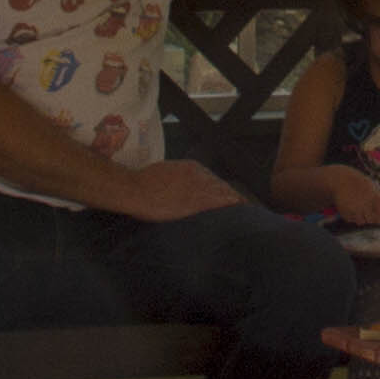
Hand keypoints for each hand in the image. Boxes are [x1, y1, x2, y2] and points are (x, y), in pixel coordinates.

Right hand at [108, 157, 245, 222]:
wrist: (136, 189)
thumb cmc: (143, 183)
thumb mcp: (164, 173)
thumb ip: (177, 179)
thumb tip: (180, 188)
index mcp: (192, 167)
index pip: (213, 180)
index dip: (220, 191)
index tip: (225, 198)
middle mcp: (201, 174)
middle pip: (222, 186)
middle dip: (230, 196)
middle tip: (239, 207)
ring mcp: (201, 187)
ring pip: (225, 193)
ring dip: (234, 202)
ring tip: (243, 211)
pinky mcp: (199, 200)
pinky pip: (222, 202)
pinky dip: (232, 206)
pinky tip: (241, 211)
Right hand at [312, 165, 379, 227]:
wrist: (340, 180)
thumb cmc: (358, 184)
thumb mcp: (370, 188)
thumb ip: (378, 201)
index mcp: (374, 196)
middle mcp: (365, 204)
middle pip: (375, 220)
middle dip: (374, 218)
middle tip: (368, 211)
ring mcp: (355, 210)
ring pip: (363, 222)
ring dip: (362, 217)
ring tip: (357, 206)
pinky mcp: (347, 214)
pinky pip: (353, 220)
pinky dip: (353, 216)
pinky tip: (350, 206)